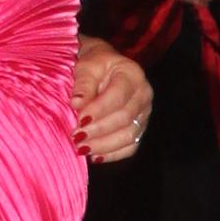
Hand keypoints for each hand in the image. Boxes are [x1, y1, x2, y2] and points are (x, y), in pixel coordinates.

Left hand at [70, 38, 152, 161]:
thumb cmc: (94, 64)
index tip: (80, 120)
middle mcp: (143, 95)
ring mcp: (144, 114)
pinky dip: (113, 154)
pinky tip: (94, 156)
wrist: (104, 67)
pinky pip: (131, 147)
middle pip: (125, 118)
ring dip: (104, 145)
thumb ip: (83, 84)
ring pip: (129, 136)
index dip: (99, 110)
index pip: (118, 96)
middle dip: (99, 130)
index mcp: (132, 75)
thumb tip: (78, 105)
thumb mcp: (86, 66)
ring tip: (81, 148)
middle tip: (76, 137)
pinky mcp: (140, 128)